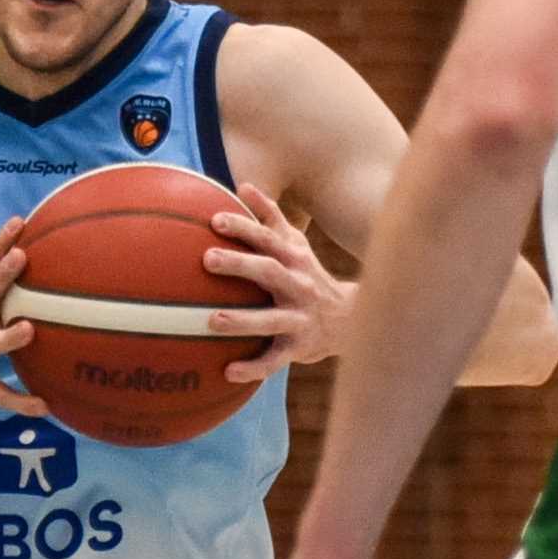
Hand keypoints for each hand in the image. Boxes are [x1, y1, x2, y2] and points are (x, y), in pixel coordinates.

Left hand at [204, 184, 351, 380]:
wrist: (350, 319)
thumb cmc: (309, 275)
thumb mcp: (295, 244)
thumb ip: (270, 216)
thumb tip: (243, 185)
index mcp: (293, 259)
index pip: (267, 239)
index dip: (243, 228)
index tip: (215, 220)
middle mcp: (298, 286)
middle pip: (268, 272)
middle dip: (239, 265)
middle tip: (207, 260)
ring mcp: (299, 318)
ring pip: (270, 320)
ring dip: (242, 320)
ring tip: (212, 321)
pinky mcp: (298, 348)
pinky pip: (274, 360)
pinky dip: (253, 368)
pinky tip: (227, 372)